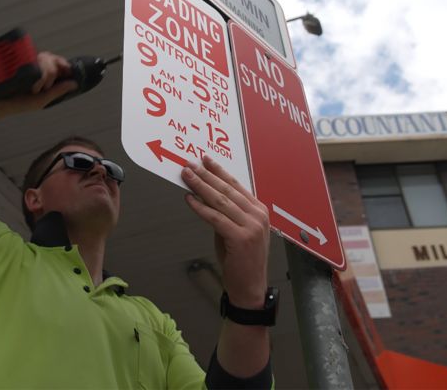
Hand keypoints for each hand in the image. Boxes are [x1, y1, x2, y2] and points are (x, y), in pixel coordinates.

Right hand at [0, 52, 77, 139]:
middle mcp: (31, 67)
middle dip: (50, 70)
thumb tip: (74, 83)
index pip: (54, 62)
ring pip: (38, 56)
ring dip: (42, 71)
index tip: (65, 69)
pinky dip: (29, 62)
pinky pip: (22, 52)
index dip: (61, 63)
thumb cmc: (13, 104)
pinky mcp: (8, 59)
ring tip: (33, 87)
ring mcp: (20, 62)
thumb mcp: (38, 102)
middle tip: (41, 87)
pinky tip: (28, 75)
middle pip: (48, 57)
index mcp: (39, 76)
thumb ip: (56, 92)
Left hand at [181, 156, 269, 308]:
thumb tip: (205, 195)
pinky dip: (200, 207)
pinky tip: (189, 199)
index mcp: (259, 210)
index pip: (236, 185)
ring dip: (200, 186)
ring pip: (220, 201)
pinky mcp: (241, 238)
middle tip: (190, 165)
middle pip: (227, 190)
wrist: (249, 286)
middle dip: (206, 175)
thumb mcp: (236, 230)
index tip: (205, 160)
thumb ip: (227, 213)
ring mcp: (252, 226)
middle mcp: (258, 215)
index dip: (219, 171)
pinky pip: (215, 218)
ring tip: (186, 176)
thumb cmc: (241, 259)